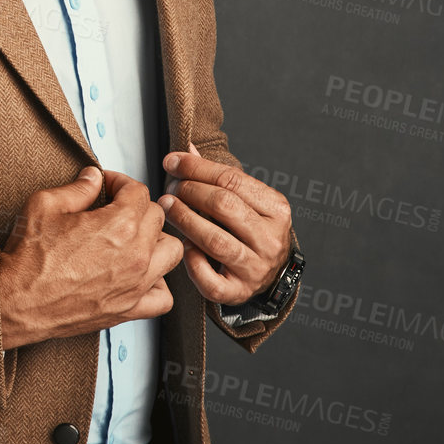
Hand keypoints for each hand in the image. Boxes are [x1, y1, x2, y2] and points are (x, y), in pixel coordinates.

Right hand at [0, 166, 184, 349]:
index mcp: (118, 225)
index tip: (108, 185)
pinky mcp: (128, 309)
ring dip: (155, 240)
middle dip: (136, 207)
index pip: (138, 191)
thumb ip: (77, 188)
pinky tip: (140, 275)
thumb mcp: (45, 206)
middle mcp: (135, 254)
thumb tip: (93, 178)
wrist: (16, 301)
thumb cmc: (29, 258)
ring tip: (133, 239)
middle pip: (156, 217)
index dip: (120, 182)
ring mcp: (135, 284)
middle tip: (115, 208)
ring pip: (170, 252)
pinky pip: (163, 297)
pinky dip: (158, 284)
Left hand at [158, 144, 291, 305]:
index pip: (232, 179)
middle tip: (170, 188)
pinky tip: (183, 247)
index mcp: (276, 209)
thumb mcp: (245, 200)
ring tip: (167, 208)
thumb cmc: (251, 230)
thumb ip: (218, 176)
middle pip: (224, 206)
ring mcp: (256, 268)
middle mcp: (270, 239)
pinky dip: (192, 262)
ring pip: (215, 241)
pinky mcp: (239, 292)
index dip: (197, 168)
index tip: (172, 161)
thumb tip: (187, 151)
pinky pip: (210, 279)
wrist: (271, 275)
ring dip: (185, 220)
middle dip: (190, 192)